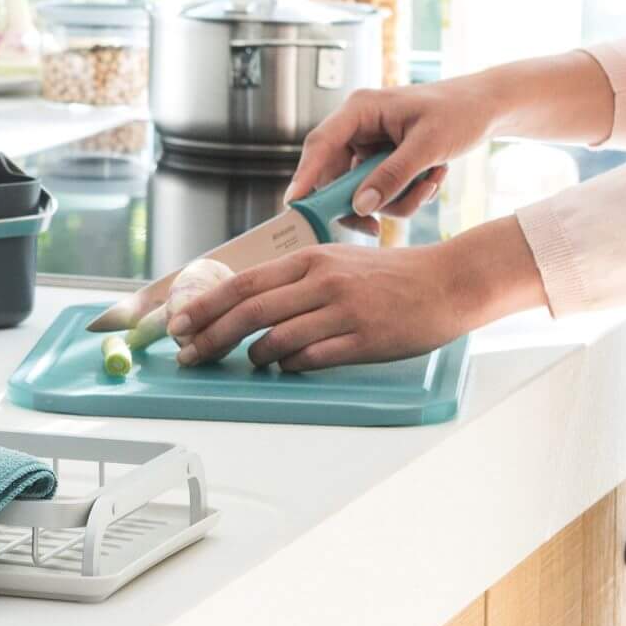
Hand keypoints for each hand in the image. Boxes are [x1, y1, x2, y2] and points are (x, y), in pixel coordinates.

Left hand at [172, 220, 542, 371]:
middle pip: (248, 312)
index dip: (205, 306)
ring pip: (276, 339)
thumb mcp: (337, 263)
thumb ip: (295, 282)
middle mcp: (321, 281)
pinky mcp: (362, 339)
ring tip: (247, 361)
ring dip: (253, 355)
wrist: (445, 282)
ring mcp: (342, 311)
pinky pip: (311, 358)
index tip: (179, 324)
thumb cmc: (389, 276)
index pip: (243, 282)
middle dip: (210, 337)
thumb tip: (251, 307)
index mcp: (310, 259)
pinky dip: (291, 365)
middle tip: (188, 355)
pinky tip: (286, 366)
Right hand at [285, 72, 503, 222]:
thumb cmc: (461, 111)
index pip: (321, 144)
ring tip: (431, 181)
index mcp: (361, 109)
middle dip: (365, 201)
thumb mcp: (428, 145)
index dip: (306, 175)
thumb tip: (360, 205)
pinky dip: (407, 195)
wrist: (488, 108)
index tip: (295, 204)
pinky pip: (382, 192)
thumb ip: (392, 176)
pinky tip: (432, 177)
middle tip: (378, 224)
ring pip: (363, 191)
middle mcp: (359, 127)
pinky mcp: (384, 161)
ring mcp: (371, 146)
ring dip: (397, 198)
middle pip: (337, 177)